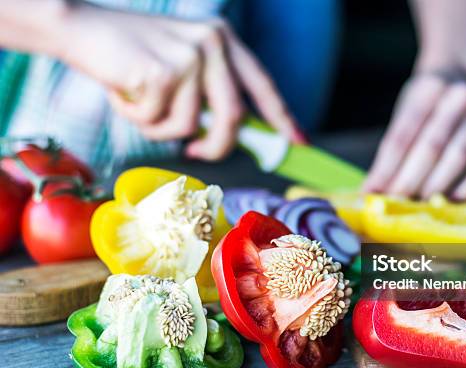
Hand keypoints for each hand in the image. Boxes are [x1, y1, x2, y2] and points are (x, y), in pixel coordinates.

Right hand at [60, 2, 303, 159]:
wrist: (80, 28)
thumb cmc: (131, 55)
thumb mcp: (181, 67)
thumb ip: (208, 94)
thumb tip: (234, 135)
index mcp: (222, 40)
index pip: (261, 84)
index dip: (280, 117)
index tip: (297, 142)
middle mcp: (213, 43)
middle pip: (233, 117)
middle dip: (216, 146)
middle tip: (195, 152)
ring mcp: (189, 56)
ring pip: (190, 126)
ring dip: (160, 127)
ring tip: (138, 101)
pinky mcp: (162, 72)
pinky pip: (158, 123)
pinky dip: (137, 119)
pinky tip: (122, 92)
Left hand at [363, 71, 465, 199]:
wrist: (465, 73)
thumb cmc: (426, 100)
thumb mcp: (405, 109)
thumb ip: (394, 146)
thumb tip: (376, 189)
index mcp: (428, 89)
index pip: (402, 135)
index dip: (385, 169)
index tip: (370, 193)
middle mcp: (458, 99)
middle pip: (430, 148)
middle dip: (408, 182)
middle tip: (391, 205)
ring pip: (458, 158)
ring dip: (434, 188)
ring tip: (414, 209)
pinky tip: (447, 205)